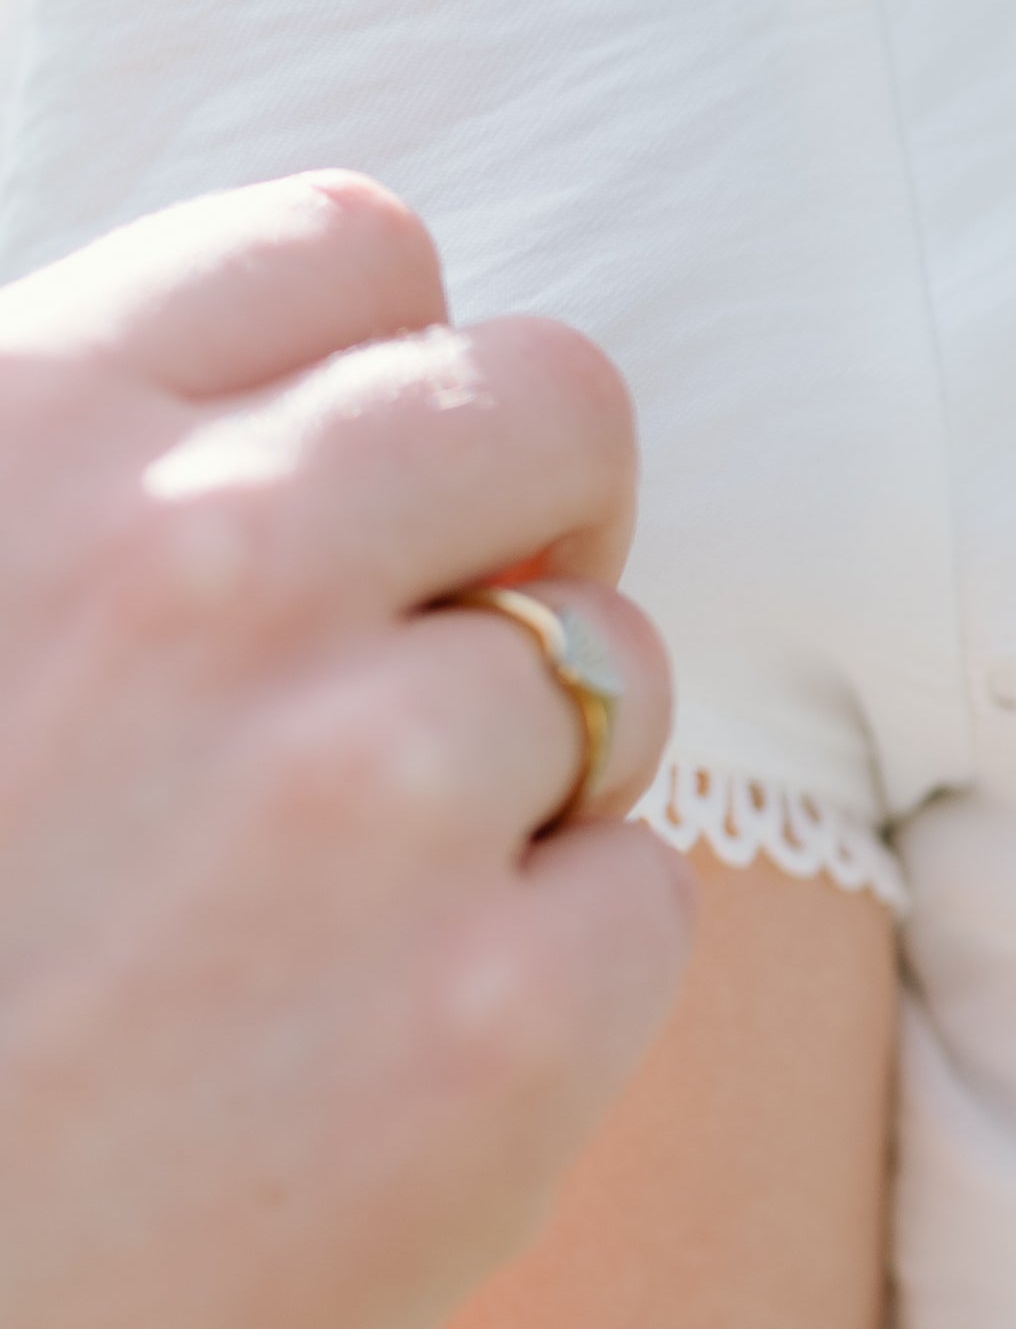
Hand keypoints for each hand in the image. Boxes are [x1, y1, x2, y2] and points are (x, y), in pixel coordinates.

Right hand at [0, 176, 687, 1328]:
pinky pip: (641, 904)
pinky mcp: (502, 1029)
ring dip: (521, 782)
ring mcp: (371, 795)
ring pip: (613, 675)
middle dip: (524, 532)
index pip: (358, 256)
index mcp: (25, 437)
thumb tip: (286, 404)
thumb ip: (77, 492)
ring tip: (326, 930)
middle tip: (432, 687)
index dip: (389, 382)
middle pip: (551, 414)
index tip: (360, 506)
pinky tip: (366, 1071)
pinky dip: (545, 975)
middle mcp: (205, 572)